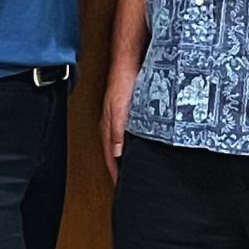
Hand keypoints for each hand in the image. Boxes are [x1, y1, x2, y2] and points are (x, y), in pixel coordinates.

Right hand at [102, 58, 136, 183]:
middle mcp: (111, 125)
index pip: (110, 157)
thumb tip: (117, 153)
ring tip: (133, 168)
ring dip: (125, 157)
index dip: (115, 173)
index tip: (121, 186)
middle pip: (114, 154)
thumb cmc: (121, 82)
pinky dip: (132, 143)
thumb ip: (117, 131)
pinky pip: (128, 135)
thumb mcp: (119, 110)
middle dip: (120, 168)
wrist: (128, 62)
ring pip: (120, 145)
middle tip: (128, 181)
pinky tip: (141, 145)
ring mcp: (119, 119)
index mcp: (107, 128)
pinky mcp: (127, 113)